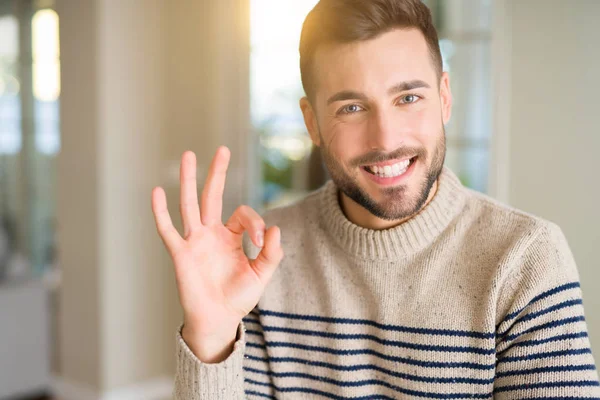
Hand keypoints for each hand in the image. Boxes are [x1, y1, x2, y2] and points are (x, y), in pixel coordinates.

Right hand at [151, 147, 282, 361]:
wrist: (219, 319)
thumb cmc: (238, 297)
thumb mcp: (262, 274)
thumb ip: (272, 253)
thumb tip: (274, 228)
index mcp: (231, 236)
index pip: (243, 214)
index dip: (255, 223)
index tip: (260, 242)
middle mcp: (212, 233)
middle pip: (213, 196)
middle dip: (217, 173)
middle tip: (222, 150)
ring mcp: (195, 241)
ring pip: (190, 204)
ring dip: (188, 180)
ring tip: (188, 155)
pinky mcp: (181, 253)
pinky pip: (168, 229)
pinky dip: (160, 212)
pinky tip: (157, 192)